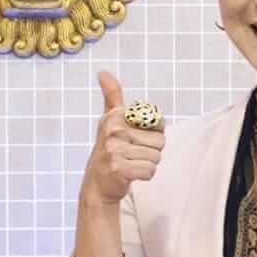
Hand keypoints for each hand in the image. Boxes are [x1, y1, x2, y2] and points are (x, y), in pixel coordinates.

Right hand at [80, 71, 165, 205]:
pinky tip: (130, 174)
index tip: (137, 138)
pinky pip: (150, 171)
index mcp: (115, 116)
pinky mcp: (119, 169)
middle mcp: (113, 131)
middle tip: (133, 155)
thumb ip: (111, 96)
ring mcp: (115, 150)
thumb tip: (102, 72)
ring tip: (131, 164)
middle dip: (151, 151)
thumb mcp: (109, 120)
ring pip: (156, 158)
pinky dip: (144, 175)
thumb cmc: (109, 149)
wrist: (97, 183)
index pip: (157, 122)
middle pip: (159, 142)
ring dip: (147, 164)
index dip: (154, 133)